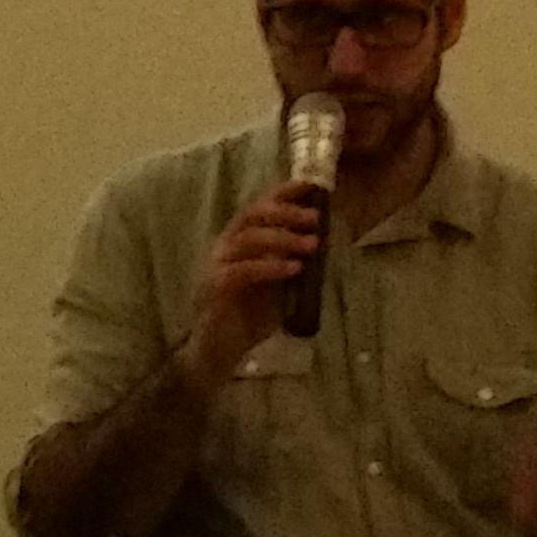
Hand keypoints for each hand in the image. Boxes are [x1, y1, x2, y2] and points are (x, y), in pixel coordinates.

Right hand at [183, 187, 325, 387]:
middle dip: (286, 212)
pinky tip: (293, 270)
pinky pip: (242, 271)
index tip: (311, 186)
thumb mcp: (277, 285)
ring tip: (312, 245)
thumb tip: (321, 241)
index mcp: (239, 240)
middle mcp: (225, 246)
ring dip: (283, 238)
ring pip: (247, 239)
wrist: (219, 351)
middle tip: (315, 218)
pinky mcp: (214, 288)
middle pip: (251, 215)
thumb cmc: (248, 317)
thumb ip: (290, 262)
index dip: (283, 193)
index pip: (258, 206)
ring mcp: (216, 266)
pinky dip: (270, 267)